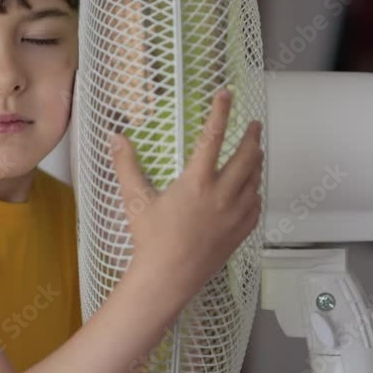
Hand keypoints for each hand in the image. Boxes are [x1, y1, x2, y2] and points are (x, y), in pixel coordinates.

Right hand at [108, 88, 263, 298]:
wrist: (169, 277)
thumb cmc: (150, 238)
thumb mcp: (135, 199)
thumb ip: (126, 165)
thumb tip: (115, 136)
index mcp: (197, 182)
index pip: (212, 136)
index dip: (220, 111)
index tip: (226, 94)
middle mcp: (222, 194)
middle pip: (246, 156)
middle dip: (252, 137)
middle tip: (254, 125)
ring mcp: (235, 214)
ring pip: (255, 179)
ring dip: (256, 162)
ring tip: (255, 152)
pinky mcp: (240, 232)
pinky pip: (256, 205)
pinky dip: (256, 191)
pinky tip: (252, 189)